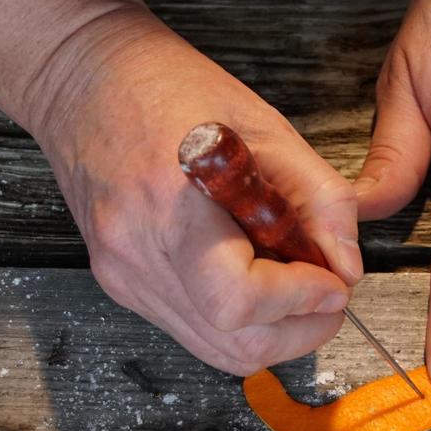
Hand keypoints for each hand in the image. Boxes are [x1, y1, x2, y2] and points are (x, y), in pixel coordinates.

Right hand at [25, 6, 361, 373]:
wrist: (83, 80)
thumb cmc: (166, 88)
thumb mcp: (267, 128)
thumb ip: (320, 200)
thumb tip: (346, 267)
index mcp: (170, 206)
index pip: (238, 299)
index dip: (298, 300)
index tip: (332, 281)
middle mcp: (137, 255)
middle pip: (234, 345)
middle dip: (300, 330)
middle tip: (327, 292)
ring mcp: (125, 277)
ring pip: (217, 350)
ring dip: (273, 331)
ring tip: (294, 283)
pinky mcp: (123, 285)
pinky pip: (195, 327)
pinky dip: (238, 319)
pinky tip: (253, 275)